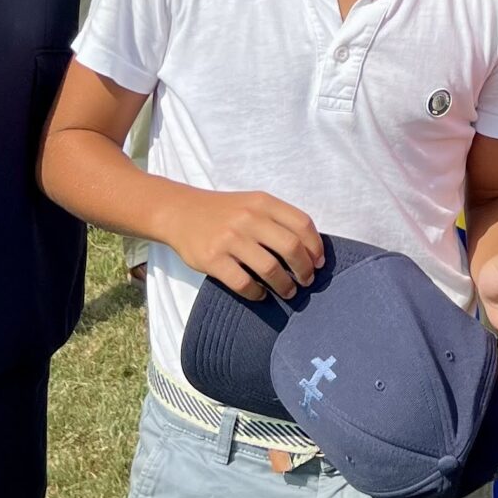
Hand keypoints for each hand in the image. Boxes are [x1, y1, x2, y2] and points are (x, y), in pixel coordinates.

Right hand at [169, 191, 322, 298]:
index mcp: (262, 202)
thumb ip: (278, 220)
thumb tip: (310, 251)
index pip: (302, 224)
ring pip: (270, 268)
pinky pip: (244, 283)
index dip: (316, 247)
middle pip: (291, 247)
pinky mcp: (212, 259)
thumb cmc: (224, 212)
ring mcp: (229, 239)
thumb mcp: (252, 204)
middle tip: (306, 281)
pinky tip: (260, 294)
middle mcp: (248, 218)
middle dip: (304, 269)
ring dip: (284, 285)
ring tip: (288, 291)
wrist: (179, 212)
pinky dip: (257, 293)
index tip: (318, 263)